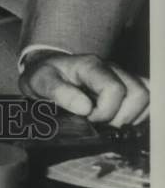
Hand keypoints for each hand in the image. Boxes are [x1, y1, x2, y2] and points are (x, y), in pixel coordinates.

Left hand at [19, 52, 148, 126]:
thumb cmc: (45, 76)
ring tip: (108, 121)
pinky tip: (118, 119)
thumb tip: (85, 107)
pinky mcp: (128, 85)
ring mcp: (122, 76)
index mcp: (90, 65)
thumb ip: (58, 91)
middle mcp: (111, 68)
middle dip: (120, 117)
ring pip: (147, 96)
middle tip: (99, 122)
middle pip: (138, 93)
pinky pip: (148, 100)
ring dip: (131, 116)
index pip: (114, 89)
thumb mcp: (40, 82)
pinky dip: (138, 115)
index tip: (87, 118)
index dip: (105, 111)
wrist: (48, 71)